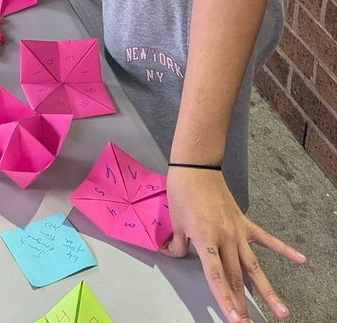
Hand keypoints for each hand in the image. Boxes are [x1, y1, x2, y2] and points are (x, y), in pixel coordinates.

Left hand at [162, 168, 304, 320]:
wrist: (197, 165)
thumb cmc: (183, 190)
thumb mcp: (175, 219)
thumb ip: (176, 242)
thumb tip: (172, 253)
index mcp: (206, 239)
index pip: (216, 276)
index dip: (224, 299)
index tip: (233, 318)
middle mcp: (225, 239)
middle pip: (236, 278)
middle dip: (241, 304)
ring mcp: (238, 232)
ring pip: (254, 268)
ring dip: (268, 291)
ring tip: (282, 312)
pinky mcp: (244, 223)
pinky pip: (266, 239)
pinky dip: (284, 250)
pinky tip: (301, 260)